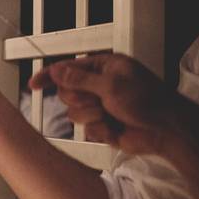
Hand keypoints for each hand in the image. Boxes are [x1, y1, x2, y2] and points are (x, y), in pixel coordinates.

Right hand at [30, 53, 175, 154]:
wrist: (165, 131)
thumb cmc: (146, 101)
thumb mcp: (110, 85)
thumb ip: (79, 79)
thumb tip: (57, 71)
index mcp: (104, 67)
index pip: (68, 68)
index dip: (49, 76)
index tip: (34, 84)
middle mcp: (99, 85)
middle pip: (67, 92)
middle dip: (80, 99)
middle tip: (98, 101)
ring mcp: (100, 105)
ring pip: (74, 113)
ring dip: (91, 116)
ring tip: (110, 115)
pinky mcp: (102, 124)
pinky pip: (86, 128)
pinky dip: (100, 129)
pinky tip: (115, 127)